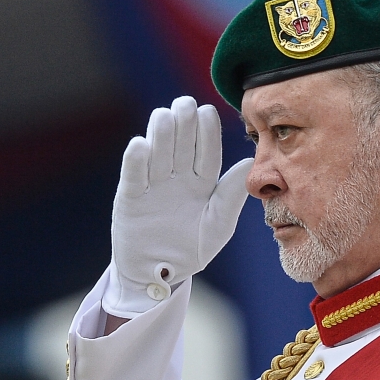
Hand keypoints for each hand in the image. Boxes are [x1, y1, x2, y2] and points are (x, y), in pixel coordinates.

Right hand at [102, 96, 252, 316]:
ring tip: (164, 116)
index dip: (207, 133)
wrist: (160, 276)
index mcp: (202, 182)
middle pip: (181, 146)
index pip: (206, 153)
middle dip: (183, 124)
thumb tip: (248, 163)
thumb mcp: (217, 226)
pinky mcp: (130, 197)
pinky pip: (134, 176)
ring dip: (160, 135)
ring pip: (157, 154)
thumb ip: (230, 197)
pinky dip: (136, 161)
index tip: (208, 112)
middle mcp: (177, 178)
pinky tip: (140, 145)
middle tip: (185, 103)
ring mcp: (153, 185)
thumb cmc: (192, 251)